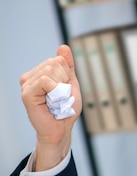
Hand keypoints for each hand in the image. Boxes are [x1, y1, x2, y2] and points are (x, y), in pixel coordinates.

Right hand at [20, 45, 82, 170]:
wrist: (62, 129)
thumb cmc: (65, 109)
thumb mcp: (70, 83)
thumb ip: (67, 65)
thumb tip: (63, 47)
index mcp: (39, 73)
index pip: (58, 60)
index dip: (67, 75)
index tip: (64, 90)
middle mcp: (30, 77)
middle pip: (54, 63)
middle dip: (64, 81)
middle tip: (60, 97)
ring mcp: (26, 84)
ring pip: (50, 70)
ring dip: (61, 88)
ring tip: (56, 100)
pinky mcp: (27, 93)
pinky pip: (45, 80)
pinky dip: (54, 90)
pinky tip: (52, 101)